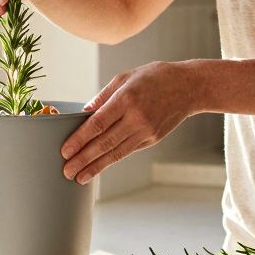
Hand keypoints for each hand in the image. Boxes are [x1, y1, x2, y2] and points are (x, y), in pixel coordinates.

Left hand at [60, 61, 195, 184]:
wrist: (188, 87)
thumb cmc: (154, 77)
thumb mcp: (125, 77)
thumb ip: (103, 96)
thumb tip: (84, 113)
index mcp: (126, 99)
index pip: (98, 124)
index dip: (80, 139)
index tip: (65, 151)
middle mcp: (136, 118)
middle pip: (105, 143)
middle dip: (83, 159)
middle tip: (66, 171)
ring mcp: (146, 131)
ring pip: (116, 153)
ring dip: (96, 167)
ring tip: (79, 177)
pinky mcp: (152, 139)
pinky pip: (127, 152)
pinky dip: (111, 161)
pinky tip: (99, 167)